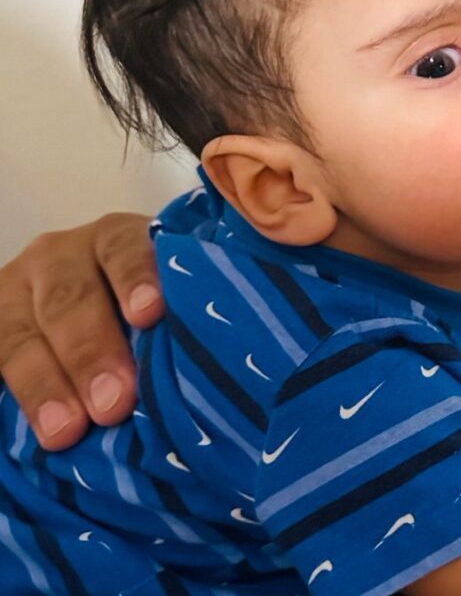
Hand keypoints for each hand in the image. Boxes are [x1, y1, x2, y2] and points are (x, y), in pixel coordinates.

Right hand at [0, 213, 162, 450]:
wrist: (86, 311)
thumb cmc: (144, 310)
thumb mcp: (160, 299)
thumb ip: (182, 313)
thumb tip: (228, 359)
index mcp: (114, 239)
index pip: (124, 249)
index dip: (136, 278)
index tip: (150, 315)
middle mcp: (61, 256)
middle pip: (70, 297)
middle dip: (91, 350)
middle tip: (114, 402)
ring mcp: (18, 291)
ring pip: (20, 334)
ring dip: (44, 383)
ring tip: (67, 431)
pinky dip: (11, 393)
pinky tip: (33, 425)